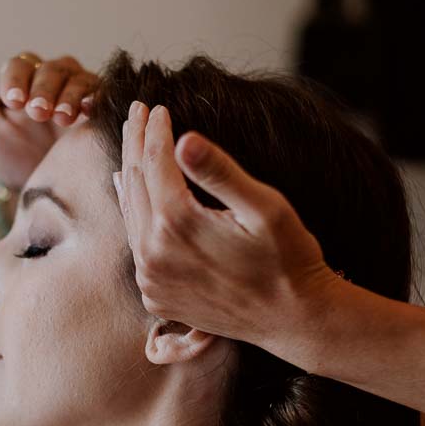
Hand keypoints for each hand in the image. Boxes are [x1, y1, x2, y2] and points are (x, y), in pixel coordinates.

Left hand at [0, 36, 99, 187]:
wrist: (40, 188)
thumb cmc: (10, 154)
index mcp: (22, 79)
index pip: (19, 65)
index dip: (17, 79)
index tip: (13, 102)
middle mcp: (52, 79)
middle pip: (51, 69)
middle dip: (43, 89)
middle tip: (38, 113)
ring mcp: (79, 91)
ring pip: (77, 78)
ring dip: (70, 95)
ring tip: (63, 117)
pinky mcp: (101, 108)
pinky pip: (101, 95)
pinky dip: (96, 100)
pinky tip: (89, 113)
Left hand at [116, 101, 340, 363]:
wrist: (293, 319)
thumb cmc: (288, 259)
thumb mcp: (265, 207)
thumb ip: (220, 172)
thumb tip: (184, 138)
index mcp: (177, 224)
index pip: (155, 162)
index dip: (156, 130)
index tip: (157, 106)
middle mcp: (153, 253)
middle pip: (135, 183)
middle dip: (135, 143)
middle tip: (135, 112)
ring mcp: (151, 279)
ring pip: (130, 213)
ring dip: (131, 176)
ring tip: (132, 144)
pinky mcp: (155, 295)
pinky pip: (136, 245)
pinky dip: (135, 214)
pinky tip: (134, 196)